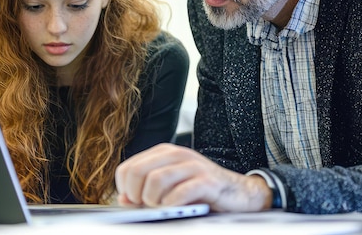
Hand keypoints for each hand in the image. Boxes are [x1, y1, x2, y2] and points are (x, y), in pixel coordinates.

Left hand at [115, 143, 271, 211]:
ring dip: (153, 201)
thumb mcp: (169, 187)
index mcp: (164, 153)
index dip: (125, 189)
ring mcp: (193, 166)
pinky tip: (176, 209)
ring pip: (155, 181)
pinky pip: (179, 193)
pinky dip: (172, 206)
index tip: (134, 201)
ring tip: (161, 208)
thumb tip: (124, 199)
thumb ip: (145, 191)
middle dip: (136, 196)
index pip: (128, 168)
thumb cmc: (200, 191)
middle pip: (138, 172)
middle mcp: (177, 155)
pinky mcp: (207, 181)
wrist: (237, 193)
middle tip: (147, 206)